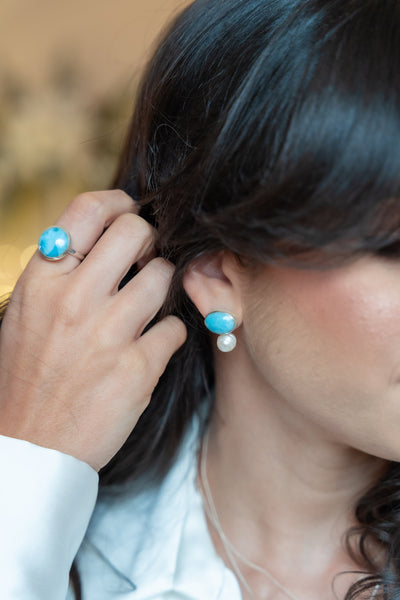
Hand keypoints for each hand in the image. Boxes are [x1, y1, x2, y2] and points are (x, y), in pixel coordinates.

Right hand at [0, 190, 186, 470]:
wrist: (30, 448)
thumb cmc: (27, 377)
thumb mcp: (26, 313)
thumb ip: (61, 274)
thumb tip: (104, 241)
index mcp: (42, 280)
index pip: (88, 209)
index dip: (119, 203)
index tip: (132, 212)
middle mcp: (75, 299)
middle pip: (137, 232)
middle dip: (149, 240)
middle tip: (147, 259)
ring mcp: (108, 333)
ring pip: (165, 276)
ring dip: (163, 288)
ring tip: (148, 307)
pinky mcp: (138, 368)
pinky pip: (175, 328)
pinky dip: (168, 335)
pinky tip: (151, 347)